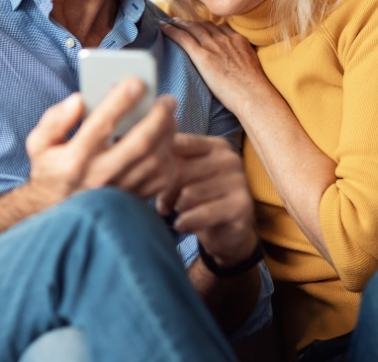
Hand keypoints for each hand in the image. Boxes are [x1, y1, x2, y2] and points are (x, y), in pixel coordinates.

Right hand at [25, 79, 178, 206]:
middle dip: (158, 116)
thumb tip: (79, 100)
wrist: (55, 217)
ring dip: (168, 134)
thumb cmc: (51, 171)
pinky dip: (169, 157)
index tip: (137, 81)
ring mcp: (120, 191)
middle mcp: (99, 176)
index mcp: (75, 158)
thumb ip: (54, 120)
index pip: (102, 124)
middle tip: (167, 99)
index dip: (121, 100)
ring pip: (155, 161)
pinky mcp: (133, 200)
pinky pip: (161, 179)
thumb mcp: (39, 144)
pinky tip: (166, 141)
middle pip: (139, 143)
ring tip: (170, 115)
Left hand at [157, 134, 257, 267]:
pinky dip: (186, 221)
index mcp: (215, 145)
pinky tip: (181, 225)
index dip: (157, 164)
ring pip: (189, 193)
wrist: (229, 234)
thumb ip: (170, 161)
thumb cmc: (201, 200)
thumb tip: (136, 154)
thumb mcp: (187, 176)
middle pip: (181, 170)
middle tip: (161, 205)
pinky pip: (203, 212)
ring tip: (176, 212)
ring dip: (176, 207)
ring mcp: (238, 181)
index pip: (177, 144)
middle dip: (164, 191)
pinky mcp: (241, 205)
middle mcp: (229, 158)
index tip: (147, 180)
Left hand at [160, 18, 268, 115]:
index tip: (198, 26)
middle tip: (179, 21)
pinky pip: (183, 38)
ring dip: (179, 23)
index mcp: (238, 40)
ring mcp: (214, 46)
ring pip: (192, 28)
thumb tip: (232, 68)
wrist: (253, 95)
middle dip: (191, 22)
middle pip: (204, 25)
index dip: (206, 26)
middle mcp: (225, 38)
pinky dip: (171, 30)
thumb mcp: (250, 67)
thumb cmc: (253, 90)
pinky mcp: (203, 55)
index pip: (219, 27)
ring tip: (169, 22)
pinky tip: (162, 27)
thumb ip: (240, 61)